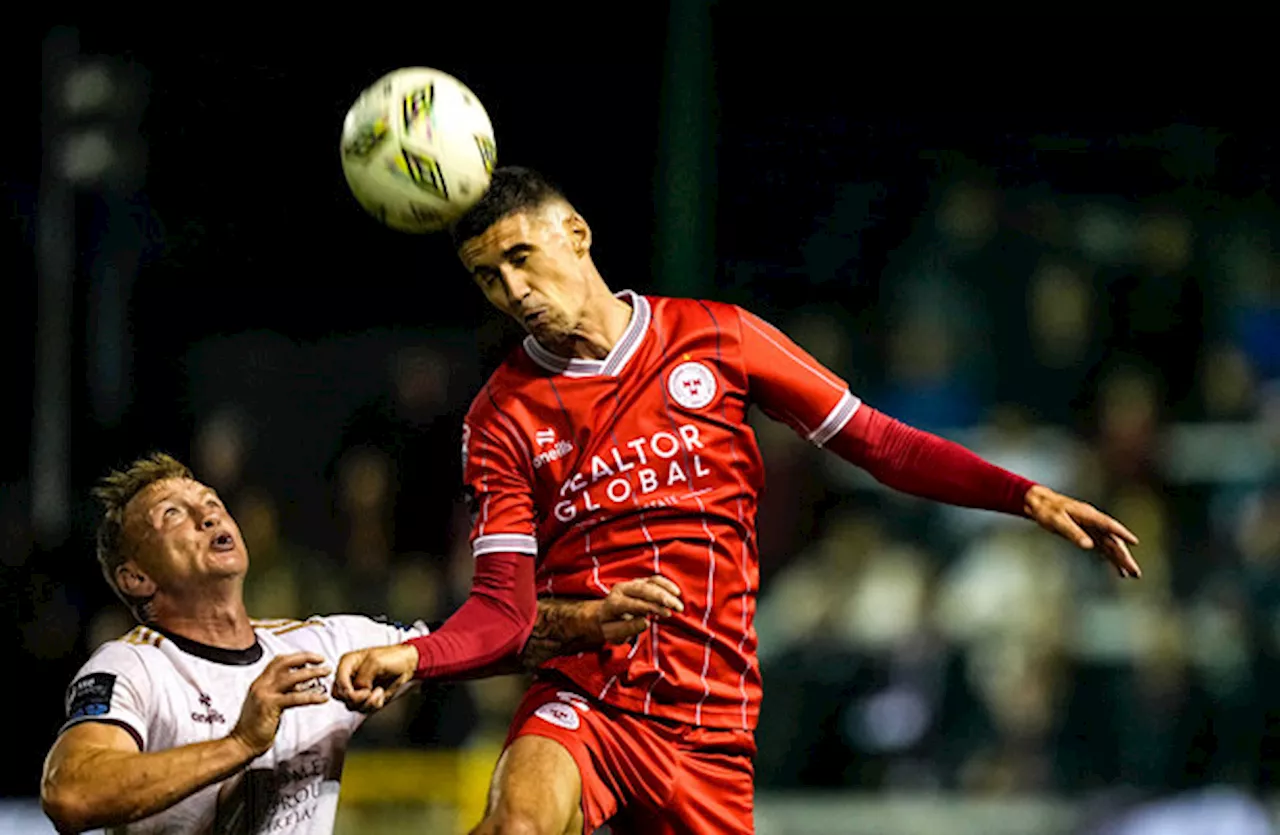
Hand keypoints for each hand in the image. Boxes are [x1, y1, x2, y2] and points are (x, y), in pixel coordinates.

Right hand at [229, 652, 329, 756]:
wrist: (241, 743)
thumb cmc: (255, 727)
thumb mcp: (267, 703)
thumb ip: (280, 692)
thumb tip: (299, 685)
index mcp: (260, 683)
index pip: (278, 661)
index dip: (296, 657)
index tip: (312, 658)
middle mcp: (261, 685)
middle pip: (284, 662)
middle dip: (305, 657)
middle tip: (322, 660)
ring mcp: (264, 694)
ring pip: (292, 677)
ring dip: (312, 672)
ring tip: (326, 672)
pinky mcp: (270, 706)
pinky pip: (295, 698)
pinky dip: (312, 696)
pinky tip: (323, 698)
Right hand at [332, 643, 417, 713]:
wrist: (407, 664)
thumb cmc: (392, 657)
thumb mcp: (375, 662)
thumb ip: (362, 677)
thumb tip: (358, 690)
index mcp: (347, 663)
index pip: (337, 681)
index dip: (347, 689)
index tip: (362, 690)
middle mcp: (349, 677)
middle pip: (340, 696)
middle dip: (355, 698)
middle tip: (368, 693)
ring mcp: (357, 688)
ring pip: (351, 705)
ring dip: (367, 702)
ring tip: (378, 691)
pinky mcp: (365, 698)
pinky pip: (363, 708)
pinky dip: (373, 704)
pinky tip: (380, 694)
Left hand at [596, 574, 683, 642]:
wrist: (604, 616)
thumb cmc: (610, 628)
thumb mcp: (614, 635)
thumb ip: (629, 628)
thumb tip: (646, 622)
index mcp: (613, 603)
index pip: (633, 603)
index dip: (650, 607)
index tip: (666, 613)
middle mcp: (621, 589)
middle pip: (643, 589)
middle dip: (662, 597)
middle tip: (678, 607)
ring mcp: (630, 584)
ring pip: (650, 582)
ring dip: (667, 591)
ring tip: (678, 605)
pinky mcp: (639, 582)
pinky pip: (654, 580)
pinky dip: (666, 584)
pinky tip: (676, 592)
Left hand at [1024, 484, 1141, 577]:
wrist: (1038, 503)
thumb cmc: (1047, 510)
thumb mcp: (1058, 522)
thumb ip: (1073, 533)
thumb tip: (1089, 546)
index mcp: (1088, 515)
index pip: (1109, 525)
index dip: (1122, 533)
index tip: (1135, 542)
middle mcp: (1093, 521)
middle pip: (1113, 540)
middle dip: (1124, 556)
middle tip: (1135, 572)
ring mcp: (1091, 527)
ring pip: (1110, 544)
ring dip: (1120, 559)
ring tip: (1130, 574)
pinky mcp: (1087, 533)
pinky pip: (1102, 546)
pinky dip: (1110, 557)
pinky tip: (1117, 569)